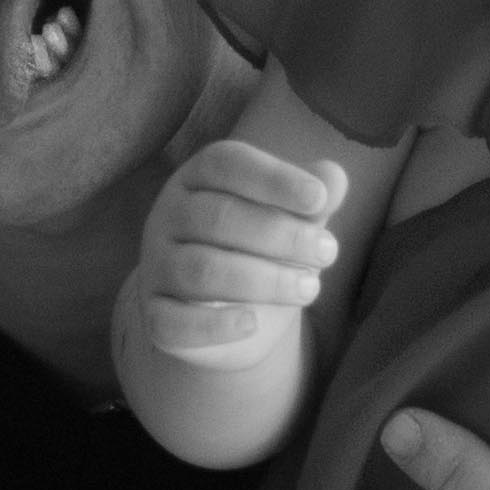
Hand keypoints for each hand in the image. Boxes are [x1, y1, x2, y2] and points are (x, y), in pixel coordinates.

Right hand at [129, 142, 348, 369]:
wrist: (231, 315)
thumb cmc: (263, 250)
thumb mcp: (293, 220)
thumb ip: (313, 199)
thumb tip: (333, 178)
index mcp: (197, 179)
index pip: (225, 163)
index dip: (273, 178)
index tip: (319, 199)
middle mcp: (167, 217)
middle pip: (218, 218)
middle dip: (281, 235)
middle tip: (328, 252)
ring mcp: (156, 267)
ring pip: (202, 270)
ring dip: (264, 281)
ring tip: (309, 288)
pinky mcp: (155, 316)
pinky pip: (174, 322)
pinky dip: (214, 325)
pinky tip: (252, 323)